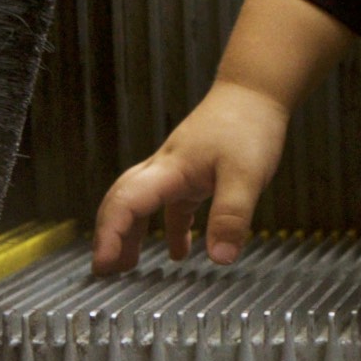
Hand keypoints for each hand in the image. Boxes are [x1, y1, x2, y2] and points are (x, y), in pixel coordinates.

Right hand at [91, 81, 289, 273]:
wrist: (257, 91)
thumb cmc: (248, 124)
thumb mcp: (246, 175)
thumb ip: (231, 216)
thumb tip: (220, 257)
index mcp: (169, 169)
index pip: (125, 203)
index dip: (109, 234)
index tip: (103, 263)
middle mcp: (165, 169)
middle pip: (122, 202)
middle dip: (108, 235)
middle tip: (104, 269)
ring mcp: (177, 171)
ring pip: (142, 204)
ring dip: (131, 234)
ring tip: (127, 265)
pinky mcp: (193, 174)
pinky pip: (171, 206)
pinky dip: (170, 229)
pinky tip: (180, 251)